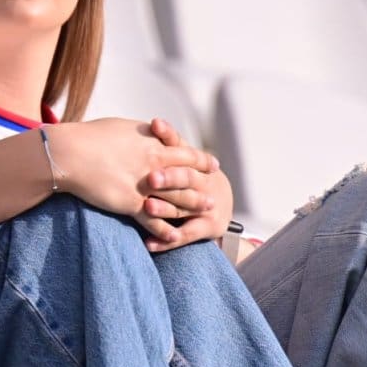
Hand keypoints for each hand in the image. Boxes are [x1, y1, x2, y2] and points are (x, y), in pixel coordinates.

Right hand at [45, 118, 219, 236]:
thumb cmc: (89, 136)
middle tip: (215, 195)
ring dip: (193, 208)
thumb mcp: (121, 127)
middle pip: (188, 178)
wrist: (70, 153)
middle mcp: (154, 164)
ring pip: (177, 200)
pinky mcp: (132, 204)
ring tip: (207, 213)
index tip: (212, 164)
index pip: (186, 153)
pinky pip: (155, 221)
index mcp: (153, 144)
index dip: (201, 160)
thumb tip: (149, 132)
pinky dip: (166, 232)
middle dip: (203, 187)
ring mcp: (145, 186)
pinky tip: (174, 238)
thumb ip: (140, 134)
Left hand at [138, 117, 233, 252]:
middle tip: (151, 178)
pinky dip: (166, 241)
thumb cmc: (189, 176)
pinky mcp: (207, 229)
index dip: (169, 135)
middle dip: (170, 178)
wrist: (220, 204)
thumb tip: (151, 121)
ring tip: (147, 207)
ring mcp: (208, 207)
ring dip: (165, 209)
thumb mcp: (183, 159)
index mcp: (197, 163)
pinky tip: (148, 244)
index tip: (154, 124)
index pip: (182, 146)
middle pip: (187, 179)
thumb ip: (168, 144)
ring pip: (184, 208)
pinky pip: (185, 236)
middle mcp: (205, 184)